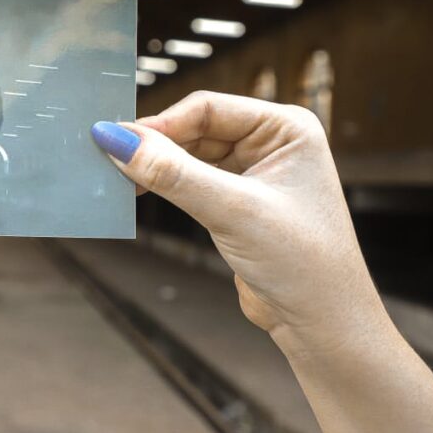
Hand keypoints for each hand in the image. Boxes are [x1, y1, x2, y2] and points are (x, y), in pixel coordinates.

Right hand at [91, 91, 387, 353]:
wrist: (322, 323)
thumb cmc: (302, 263)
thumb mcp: (232, 211)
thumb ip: (173, 174)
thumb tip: (118, 141)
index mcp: (286, 128)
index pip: (208, 108)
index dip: (161, 124)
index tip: (118, 140)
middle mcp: (272, 144)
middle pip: (195, 129)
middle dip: (156, 146)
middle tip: (111, 160)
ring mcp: (255, 173)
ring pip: (190, 156)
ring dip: (158, 167)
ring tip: (120, 180)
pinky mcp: (238, 202)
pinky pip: (192, 182)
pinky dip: (166, 187)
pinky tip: (139, 193)